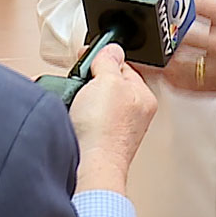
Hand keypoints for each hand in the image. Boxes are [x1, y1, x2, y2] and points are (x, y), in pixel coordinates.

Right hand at [69, 43, 157, 194]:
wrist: (87, 166)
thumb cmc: (105, 131)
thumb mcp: (107, 81)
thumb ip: (109, 61)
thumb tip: (111, 50)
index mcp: (144, 98)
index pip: (124, 66)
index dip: (104, 59)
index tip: (89, 58)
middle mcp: (132, 114)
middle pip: (107, 83)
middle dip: (90, 79)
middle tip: (81, 82)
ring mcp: (114, 128)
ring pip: (93, 101)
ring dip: (80, 97)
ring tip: (76, 102)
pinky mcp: (96, 139)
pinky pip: (83, 117)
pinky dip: (74, 113)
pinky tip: (71, 116)